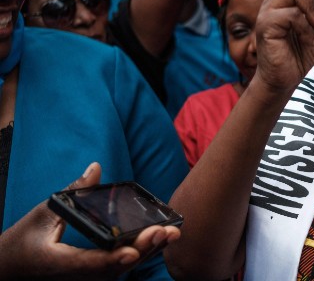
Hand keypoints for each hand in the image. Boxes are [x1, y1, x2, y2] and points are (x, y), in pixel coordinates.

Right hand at [0, 163, 179, 280]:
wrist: (11, 269)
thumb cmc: (24, 242)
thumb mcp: (44, 213)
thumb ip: (73, 192)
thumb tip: (95, 168)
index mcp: (61, 263)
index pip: (92, 264)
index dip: (114, 258)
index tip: (132, 250)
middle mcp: (78, 276)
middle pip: (117, 267)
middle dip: (144, 249)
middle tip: (168, 231)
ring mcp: (88, 278)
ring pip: (122, 269)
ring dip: (148, 251)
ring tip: (172, 233)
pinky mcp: (95, 275)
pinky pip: (121, 267)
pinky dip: (141, 253)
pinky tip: (161, 239)